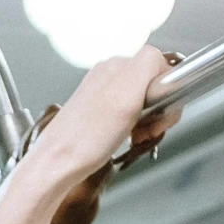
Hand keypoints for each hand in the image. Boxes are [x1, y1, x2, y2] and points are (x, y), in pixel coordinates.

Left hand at [0, 49, 180, 223]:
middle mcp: (110, 75)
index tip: (161, 112)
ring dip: (148, 120)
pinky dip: (134, 127)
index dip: (167, 91)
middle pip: (154, 84)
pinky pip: (129, 114)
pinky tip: (126, 139)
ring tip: (135, 137)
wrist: (56, 165)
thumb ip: (148, 67)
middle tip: (147, 130)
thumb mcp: (126, 97)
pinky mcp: (99, 112)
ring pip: (143, 101)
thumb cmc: (85, 140)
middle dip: (158, 109)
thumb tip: (161, 58)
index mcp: (118, 66)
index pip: (161, 66)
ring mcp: (103, 93)